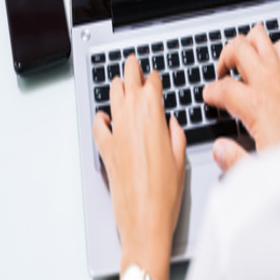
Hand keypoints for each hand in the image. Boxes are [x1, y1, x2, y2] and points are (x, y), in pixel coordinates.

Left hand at [93, 53, 185, 279]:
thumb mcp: (180, 158)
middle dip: (132, 69)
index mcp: (153, 114)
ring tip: (119, 80)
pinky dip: (101, 117)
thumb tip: (171, 123)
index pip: (151, 83)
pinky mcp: (104, 147)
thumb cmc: (166, 193)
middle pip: (128, 81)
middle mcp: (130, 117)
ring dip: (117, 86)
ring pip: (112, 96)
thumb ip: (176, 134)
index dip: (154, 77)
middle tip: (133, 62)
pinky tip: (104, 116)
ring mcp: (115, 131)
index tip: (154, 75)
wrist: (144, 218)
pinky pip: (98, 125)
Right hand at [204, 24, 279, 171]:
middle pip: (239, 49)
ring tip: (238, 59)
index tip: (208, 99)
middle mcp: (269, 84)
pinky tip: (262, 60)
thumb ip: (233, 159)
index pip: (222, 87)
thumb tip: (219, 149)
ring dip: (246, 44)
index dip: (209, 92)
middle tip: (221, 73)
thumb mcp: (259, 165)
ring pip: (260, 40)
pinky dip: (269, 49)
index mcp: (257, 104)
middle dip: (224, 57)